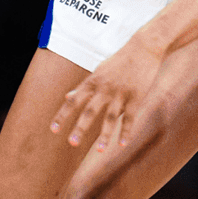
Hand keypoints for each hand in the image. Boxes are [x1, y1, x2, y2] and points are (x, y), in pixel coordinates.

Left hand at [51, 35, 164, 151]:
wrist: (144, 48)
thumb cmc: (119, 61)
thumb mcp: (98, 72)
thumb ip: (84, 87)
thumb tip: (67, 97)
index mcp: (93, 82)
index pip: (74, 101)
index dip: (63, 116)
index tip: (53, 130)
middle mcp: (104, 89)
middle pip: (90, 110)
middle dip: (80, 127)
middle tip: (72, 143)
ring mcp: (121, 93)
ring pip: (111, 116)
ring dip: (105, 135)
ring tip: (99, 151)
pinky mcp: (137, 96)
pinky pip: (130, 117)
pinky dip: (126, 131)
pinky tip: (122, 145)